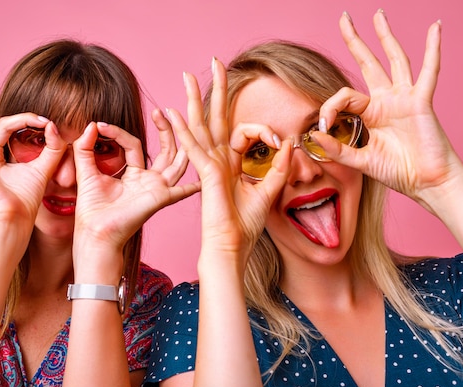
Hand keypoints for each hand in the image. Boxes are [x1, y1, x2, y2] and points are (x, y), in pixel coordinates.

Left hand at [71, 110, 198, 249]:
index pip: (134, 144)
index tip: (99, 125)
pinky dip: (194, 186)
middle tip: (161, 111)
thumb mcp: (85, 171)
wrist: (95, 233)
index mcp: (134, 175)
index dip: (117, 132)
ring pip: (177, 161)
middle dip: (166, 130)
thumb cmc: (91, 209)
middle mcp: (150, 181)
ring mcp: (157, 189)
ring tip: (177, 120)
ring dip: (179, 141)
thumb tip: (90, 125)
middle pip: (166, 150)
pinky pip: (182, 191)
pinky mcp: (160, 198)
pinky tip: (206, 179)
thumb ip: (85, 148)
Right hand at [167, 59, 290, 261]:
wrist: (233, 247)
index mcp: (231, 164)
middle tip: (214, 62)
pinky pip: (194, 147)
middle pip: (216, 118)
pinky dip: (183, 130)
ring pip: (201, 125)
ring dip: (194, 99)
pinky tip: (172, 112)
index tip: (281, 141)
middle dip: (216, 89)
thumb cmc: (246, 226)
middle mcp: (218, 161)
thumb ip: (278, 167)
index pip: (244, 132)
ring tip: (187, 75)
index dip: (264, 130)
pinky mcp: (206, 174)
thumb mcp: (269, 191)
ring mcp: (209, 166)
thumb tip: (289, 144)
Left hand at [314, 11, 462, 211]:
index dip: (329, 108)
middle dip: (356, 41)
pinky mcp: (421, 102)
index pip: (344, 97)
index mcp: (371, 114)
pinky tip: (435, 28)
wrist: (426, 183)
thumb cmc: (398, 172)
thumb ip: (338, 150)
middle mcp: (387, 101)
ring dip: (385, 36)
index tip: (322, 126)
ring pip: (394, 59)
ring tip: (378, 15)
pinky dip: (432, 49)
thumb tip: (314, 136)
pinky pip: (429, 72)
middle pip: (369, 63)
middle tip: (344, 18)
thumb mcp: (360, 161)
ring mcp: (404, 98)